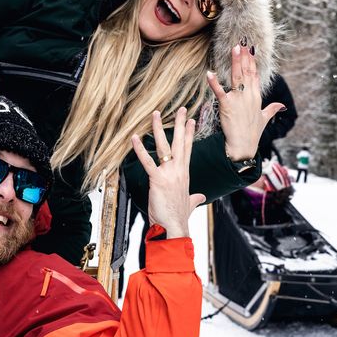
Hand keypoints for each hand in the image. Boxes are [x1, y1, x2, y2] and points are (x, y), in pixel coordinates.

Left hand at [131, 107, 205, 238]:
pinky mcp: (158, 180)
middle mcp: (179, 170)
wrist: (174, 227)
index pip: (188, 148)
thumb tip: (201, 197)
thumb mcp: (190, 204)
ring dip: (159, 128)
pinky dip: (140, 149)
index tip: (191, 120)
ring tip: (155, 114)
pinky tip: (134, 138)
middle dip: (180, 123)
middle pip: (180, 142)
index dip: (189, 133)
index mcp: (185, 173)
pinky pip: (147, 161)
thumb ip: (195, 198)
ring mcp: (169, 173)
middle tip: (182, 108)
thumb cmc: (179, 217)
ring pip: (164, 146)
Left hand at [207, 43, 285, 160]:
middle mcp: (249, 96)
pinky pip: (219, 91)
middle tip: (241, 43)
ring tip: (234, 48)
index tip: (250, 50)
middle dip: (244, 57)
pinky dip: (214, 82)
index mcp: (256, 97)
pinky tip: (209, 72)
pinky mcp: (227, 105)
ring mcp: (238, 100)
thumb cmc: (252, 134)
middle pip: (247, 72)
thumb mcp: (264, 119)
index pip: (255, 76)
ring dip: (235, 62)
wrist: (243, 147)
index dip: (252, 62)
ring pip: (237, 77)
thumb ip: (272, 109)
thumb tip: (282, 106)